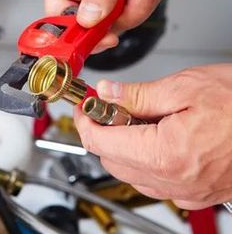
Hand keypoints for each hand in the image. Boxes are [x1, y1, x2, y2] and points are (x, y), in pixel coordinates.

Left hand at [74, 64, 231, 209]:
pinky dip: (140, 157)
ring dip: (120, 144)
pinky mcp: (194, 190)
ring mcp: (185, 190)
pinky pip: (151, 179)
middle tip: (108, 107)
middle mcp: (174, 180)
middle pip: (110, 159)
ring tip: (133, 118)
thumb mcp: (184, 86)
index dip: (85, 121)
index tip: (84, 107)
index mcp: (166, 153)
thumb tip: (107, 92)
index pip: (100, 141)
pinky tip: (151, 136)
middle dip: (101, 131)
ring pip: (128, 171)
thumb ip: (137, 94)